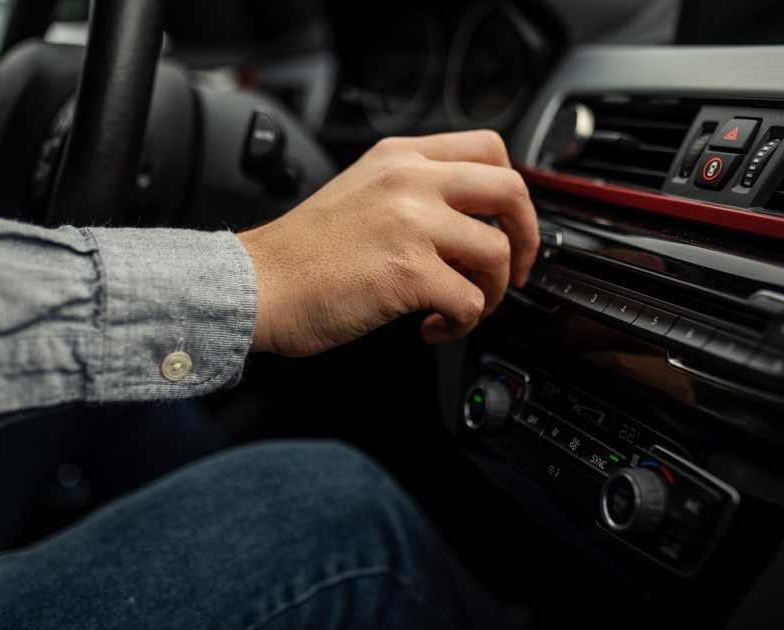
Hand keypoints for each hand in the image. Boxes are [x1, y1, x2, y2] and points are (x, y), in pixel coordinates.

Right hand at [237, 129, 538, 356]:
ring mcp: (411, 223)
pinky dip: (461, 324)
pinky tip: (432, 327)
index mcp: (399, 158)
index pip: (489, 148)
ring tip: (460, 309)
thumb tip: (466, 222)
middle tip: (515, 270)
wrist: (256, 285)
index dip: (512, 192)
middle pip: (510, 190)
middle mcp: (410, 181)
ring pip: (498, 253)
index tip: (508, 223)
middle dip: (528, 237)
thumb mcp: (360, 191)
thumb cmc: (300, 253)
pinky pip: (471, 300)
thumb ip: (411, 192)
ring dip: (493, 292)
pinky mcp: (408, 272)